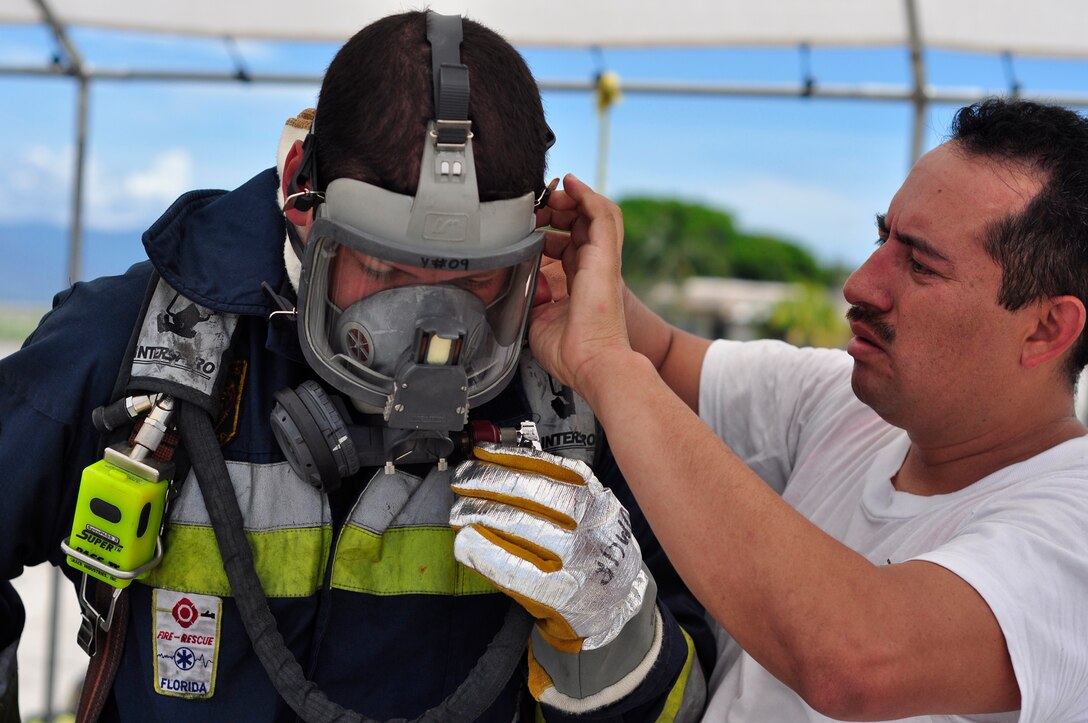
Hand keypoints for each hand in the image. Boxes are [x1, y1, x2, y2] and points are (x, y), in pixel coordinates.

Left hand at [450, 443, 648, 651]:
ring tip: (459, 511)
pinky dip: (487, 554)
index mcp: (596, 497)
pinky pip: (518, 570)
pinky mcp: (564, 593)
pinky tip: (466, 544)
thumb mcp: (589, 513)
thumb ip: (556, 490)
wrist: (618, 605)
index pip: (549, 467)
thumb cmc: (592, 550)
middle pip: (533, 493)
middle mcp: (592, 523)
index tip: (480, 454)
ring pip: (523, 527)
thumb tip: (498, 465)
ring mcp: (581, 559)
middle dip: (489, 481)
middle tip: (461, 480)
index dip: (509, 458)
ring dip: (483, 514)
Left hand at [530, 174, 632, 395]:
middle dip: (557, 208)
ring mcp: (601, 260)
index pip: (567, 244)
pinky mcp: (605, 256)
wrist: (591, 363)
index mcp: (579, 283)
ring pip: (594, 214)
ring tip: (554, 191)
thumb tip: (520, 287)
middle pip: (580, 224)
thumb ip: (531, 299)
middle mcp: (593, 268)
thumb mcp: (538, 320)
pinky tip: (571, 184)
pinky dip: (587, 195)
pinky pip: (602, 215)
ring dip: (572, 197)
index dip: (549, 229)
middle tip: (536, 205)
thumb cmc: (571, 352)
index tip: (529, 225)